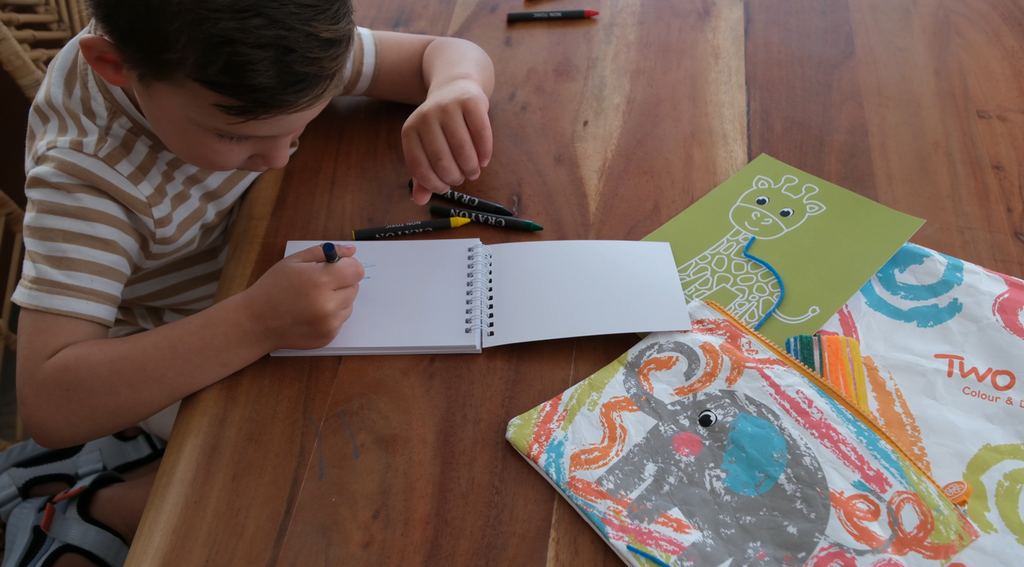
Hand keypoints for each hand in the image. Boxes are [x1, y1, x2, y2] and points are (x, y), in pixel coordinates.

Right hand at [241, 244, 363, 350]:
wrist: (256, 322)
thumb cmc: (273, 287)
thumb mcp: (294, 261)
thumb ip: (325, 252)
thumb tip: (351, 251)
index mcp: (319, 280)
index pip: (356, 270)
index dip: (348, 266)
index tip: (337, 266)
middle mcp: (328, 304)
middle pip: (354, 287)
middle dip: (342, 282)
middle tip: (320, 283)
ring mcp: (329, 324)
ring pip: (349, 304)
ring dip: (338, 299)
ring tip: (313, 299)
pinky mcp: (328, 337)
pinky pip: (341, 320)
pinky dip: (332, 315)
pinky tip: (311, 313)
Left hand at [402, 79, 492, 204]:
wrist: (454, 87)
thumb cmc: (440, 126)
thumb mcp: (426, 146)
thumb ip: (423, 174)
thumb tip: (420, 201)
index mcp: (410, 131)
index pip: (420, 167)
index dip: (434, 184)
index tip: (445, 188)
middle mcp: (426, 117)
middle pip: (442, 160)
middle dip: (455, 177)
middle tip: (462, 179)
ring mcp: (448, 107)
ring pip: (463, 150)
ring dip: (471, 168)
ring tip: (473, 171)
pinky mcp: (470, 101)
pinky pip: (481, 134)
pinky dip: (485, 152)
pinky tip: (484, 160)